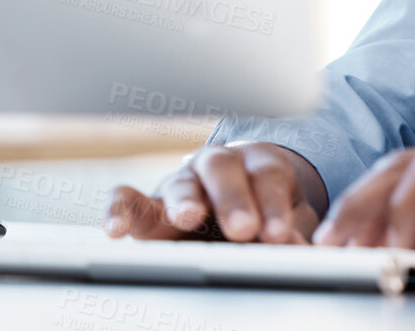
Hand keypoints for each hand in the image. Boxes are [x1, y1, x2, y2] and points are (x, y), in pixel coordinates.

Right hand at [105, 142, 325, 243]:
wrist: (239, 204)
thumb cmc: (266, 213)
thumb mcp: (288, 221)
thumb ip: (293, 232)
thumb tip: (297, 249)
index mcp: (259, 164)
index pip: (268, 177)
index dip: (274, 205)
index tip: (278, 235)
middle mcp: (217, 166)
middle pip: (224, 170)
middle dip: (234, 199)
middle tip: (243, 229)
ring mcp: (181, 183)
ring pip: (180, 183)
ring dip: (184, 201)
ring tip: (189, 218)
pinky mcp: (147, 205)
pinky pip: (127, 199)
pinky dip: (119, 210)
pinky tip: (117, 230)